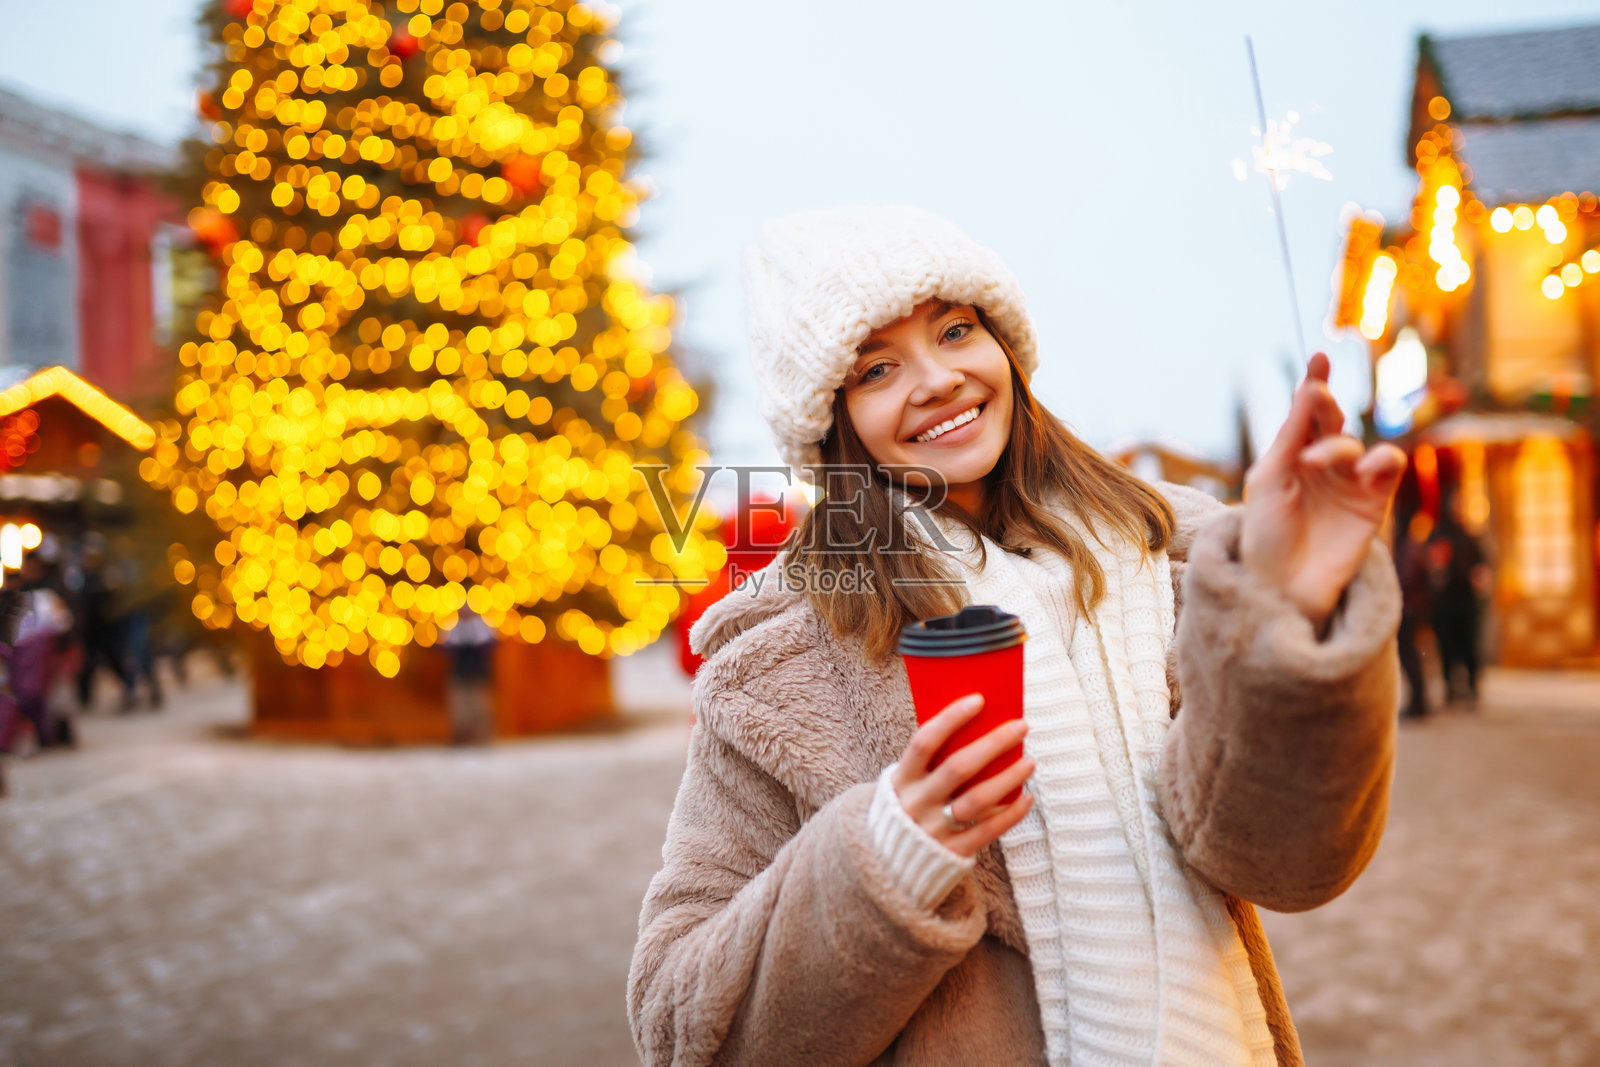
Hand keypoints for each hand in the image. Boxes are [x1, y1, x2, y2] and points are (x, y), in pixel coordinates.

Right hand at [891, 694, 1034, 858]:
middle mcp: (916, 803)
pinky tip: (1027, 798)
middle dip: (993, 743)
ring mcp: (934, 829)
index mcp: (902, 778)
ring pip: (977, 800)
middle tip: (1021, 726)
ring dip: (1008, 778)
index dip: (950, 719)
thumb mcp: (910, 783)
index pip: (924, 741)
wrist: (889, 862)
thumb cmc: (911, 806)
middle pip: (958, 768)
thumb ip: (936, 762)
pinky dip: (1010, 814)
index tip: (979, 699)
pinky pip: (987, 831)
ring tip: (1030, 762)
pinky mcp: (952, 852)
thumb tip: (984, 730)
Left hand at [1241, 352, 1406, 626]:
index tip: (1318, 358)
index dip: (1314, 384)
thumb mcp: (1269, 479)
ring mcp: (1348, 482)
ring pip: (1355, 445)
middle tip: (1315, 395)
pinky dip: (1383, 460)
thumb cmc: (1264, 534)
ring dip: (1336, 446)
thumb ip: (1290, 437)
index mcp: (1290, 455)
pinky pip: (1389, 467)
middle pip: (1330, 421)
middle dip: (1324, 404)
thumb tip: (1307, 393)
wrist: (1281, 585)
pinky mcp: (1372, 502)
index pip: (1305, 412)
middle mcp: (1321, 464)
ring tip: (1313, 461)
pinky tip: (1365, 469)